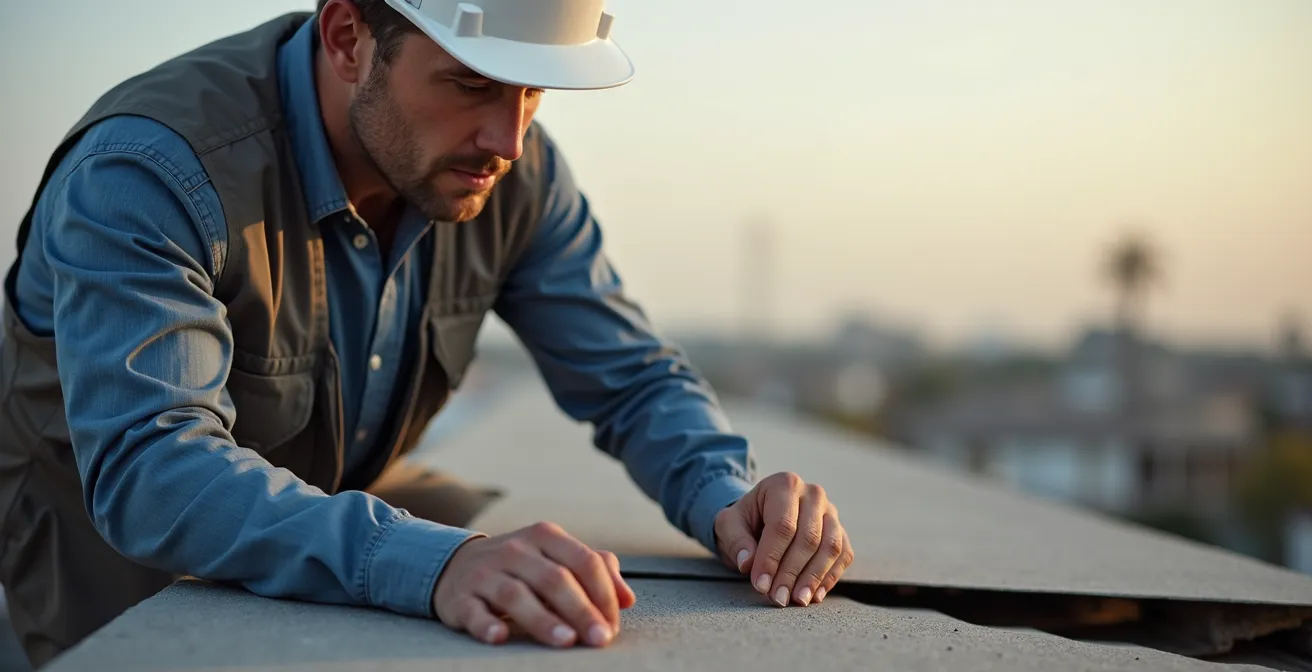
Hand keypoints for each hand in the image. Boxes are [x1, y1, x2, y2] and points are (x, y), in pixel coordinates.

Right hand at [432, 522, 636, 647]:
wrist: (458, 565)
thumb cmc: (522, 566)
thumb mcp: (556, 557)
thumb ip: (595, 570)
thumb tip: (627, 599)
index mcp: (545, 536)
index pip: (584, 562)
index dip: (603, 594)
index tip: (613, 625)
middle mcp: (515, 550)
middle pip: (555, 579)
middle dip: (582, 611)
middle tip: (600, 639)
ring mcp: (486, 573)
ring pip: (517, 594)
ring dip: (543, 619)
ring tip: (566, 641)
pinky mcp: (461, 598)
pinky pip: (474, 611)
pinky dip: (486, 624)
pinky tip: (500, 637)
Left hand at [714, 472, 853, 606]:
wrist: (763, 515)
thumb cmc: (746, 519)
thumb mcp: (729, 524)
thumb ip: (735, 540)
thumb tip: (747, 563)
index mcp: (784, 484)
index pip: (782, 525)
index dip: (771, 558)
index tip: (761, 585)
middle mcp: (813, 494)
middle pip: (809, 538)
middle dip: (791, 573)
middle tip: (777, 598)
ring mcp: (831, 512)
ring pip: (830, 547)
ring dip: (814, 578)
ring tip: (797, 600)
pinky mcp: (840, 531)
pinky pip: (843, 555)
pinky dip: (830, 577)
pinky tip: (814, 595)